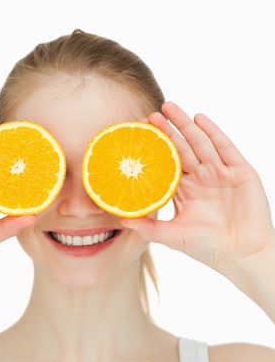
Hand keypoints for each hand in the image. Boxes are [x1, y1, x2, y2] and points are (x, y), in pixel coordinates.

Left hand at [122, 102, 273, 279]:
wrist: (241, 253)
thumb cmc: (207, 248)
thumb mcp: (173, 236)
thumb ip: (148, 228)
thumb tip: (120, 220)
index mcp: (184, 192)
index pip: (165, 165)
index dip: (153, 150)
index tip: (137, 136)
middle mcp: (201, 179)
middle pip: (181, 149)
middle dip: (167, 131)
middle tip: (150, 115)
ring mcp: (220, 173)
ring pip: (200, 143)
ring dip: (185, 125)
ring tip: (169, 107)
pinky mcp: (239, 171)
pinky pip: (224, 147)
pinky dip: (212, 132)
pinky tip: (199, 119)